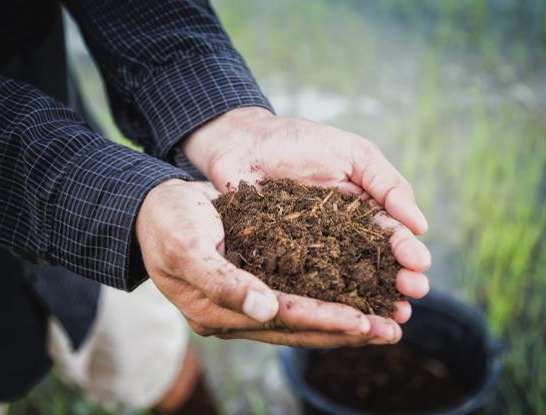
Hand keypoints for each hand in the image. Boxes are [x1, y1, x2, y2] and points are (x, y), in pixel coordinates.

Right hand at [136, 179, 401, 346]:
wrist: (154, 208)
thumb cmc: (167, 222)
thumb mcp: (187, 246)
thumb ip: (222, 281)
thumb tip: (265, 310)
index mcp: (216, 312)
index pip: (281, 319)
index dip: (323, 321)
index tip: (364, 322)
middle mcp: (236, 316)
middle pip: (299, 328)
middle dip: (346, 331)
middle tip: (392, 331)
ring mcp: (246, 304)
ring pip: (303, 319)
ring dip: (344, 323)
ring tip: (386, 324)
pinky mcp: (255, 286)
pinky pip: (298, 300)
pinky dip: (329, 302)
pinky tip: (357, 301)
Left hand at [182, 107, 430, 321]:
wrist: (242, 143)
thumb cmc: (299, 142)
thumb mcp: (352, 153)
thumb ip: (386, 183)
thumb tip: (420, 224)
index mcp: (362, 209)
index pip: (391, 233)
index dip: (407, 251)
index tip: (419, 267)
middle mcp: (342, 234)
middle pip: (374, 262)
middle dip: (397, 280)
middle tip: (412, 294)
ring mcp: (313, 250)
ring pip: (346, 279)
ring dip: (371, 298)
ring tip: (391, 315)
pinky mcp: (282, 261)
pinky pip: (304, 282)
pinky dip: (323, 300)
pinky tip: (338, 314)